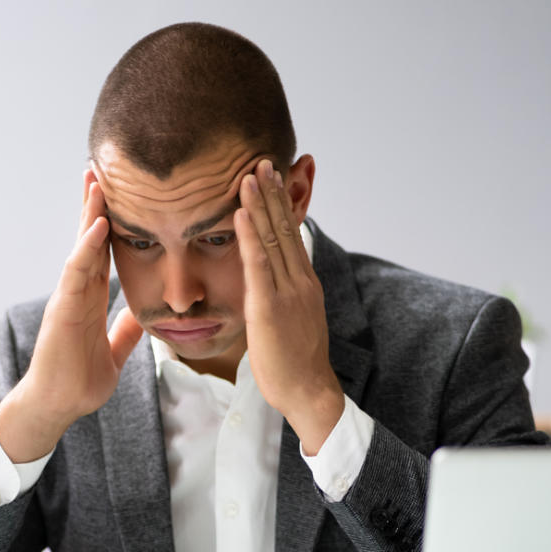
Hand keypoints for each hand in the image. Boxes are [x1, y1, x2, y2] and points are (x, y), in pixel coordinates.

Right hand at [0, 170, 144, 462]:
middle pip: (89, 240)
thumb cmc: (78, 382)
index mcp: (91, 299)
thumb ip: (124, 331)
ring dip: (90, 214)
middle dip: (96, 206)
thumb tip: (139, 315)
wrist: (57, 406)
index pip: (103, 252)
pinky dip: (87, 247)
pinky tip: (99, 225)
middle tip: (101, 168)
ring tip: (97, 182)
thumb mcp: (113, 352)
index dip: (111, 223)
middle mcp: (78, 292)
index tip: (119, 194)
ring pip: (81, 247)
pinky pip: (77, 272)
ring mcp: (68, 298)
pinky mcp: (62, 309)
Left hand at [234, 158, 344, 454]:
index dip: (280, 204)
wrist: (308, 391)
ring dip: (260, 204)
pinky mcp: (270, 307)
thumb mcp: (290, 319)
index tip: (271, 177)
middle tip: (261, 160)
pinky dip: (250, 236)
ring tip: (249, 174)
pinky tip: (241, 213)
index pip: (290, 234)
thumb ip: (281, 294)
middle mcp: (299, 280)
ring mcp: (287, 292)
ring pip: (272, 238)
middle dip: (272, 193)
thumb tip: (268, 279)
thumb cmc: (294, 361)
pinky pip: (259, 265)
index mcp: (303, 282)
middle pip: (284, 227)